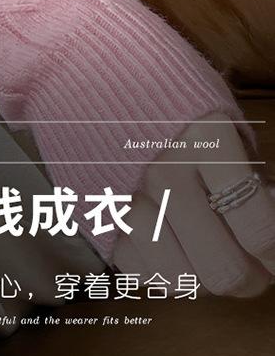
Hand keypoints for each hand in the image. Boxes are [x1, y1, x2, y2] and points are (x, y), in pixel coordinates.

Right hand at [112, 114, 274, 296]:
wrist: (99, 74)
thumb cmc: (176, 98)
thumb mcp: (223, 118)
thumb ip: (249, 172)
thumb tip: (270, 233)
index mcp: (208, 139)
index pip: (258, 229)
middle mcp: (166, 170)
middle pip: (222, 268)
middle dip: (249, 280)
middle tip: (254, 270)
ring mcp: (127, 193)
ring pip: (180, 280)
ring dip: (205, 280)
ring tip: (212, 260)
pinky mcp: (99, 209)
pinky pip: (139, 270)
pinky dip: (162, 271)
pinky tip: (173, 250)